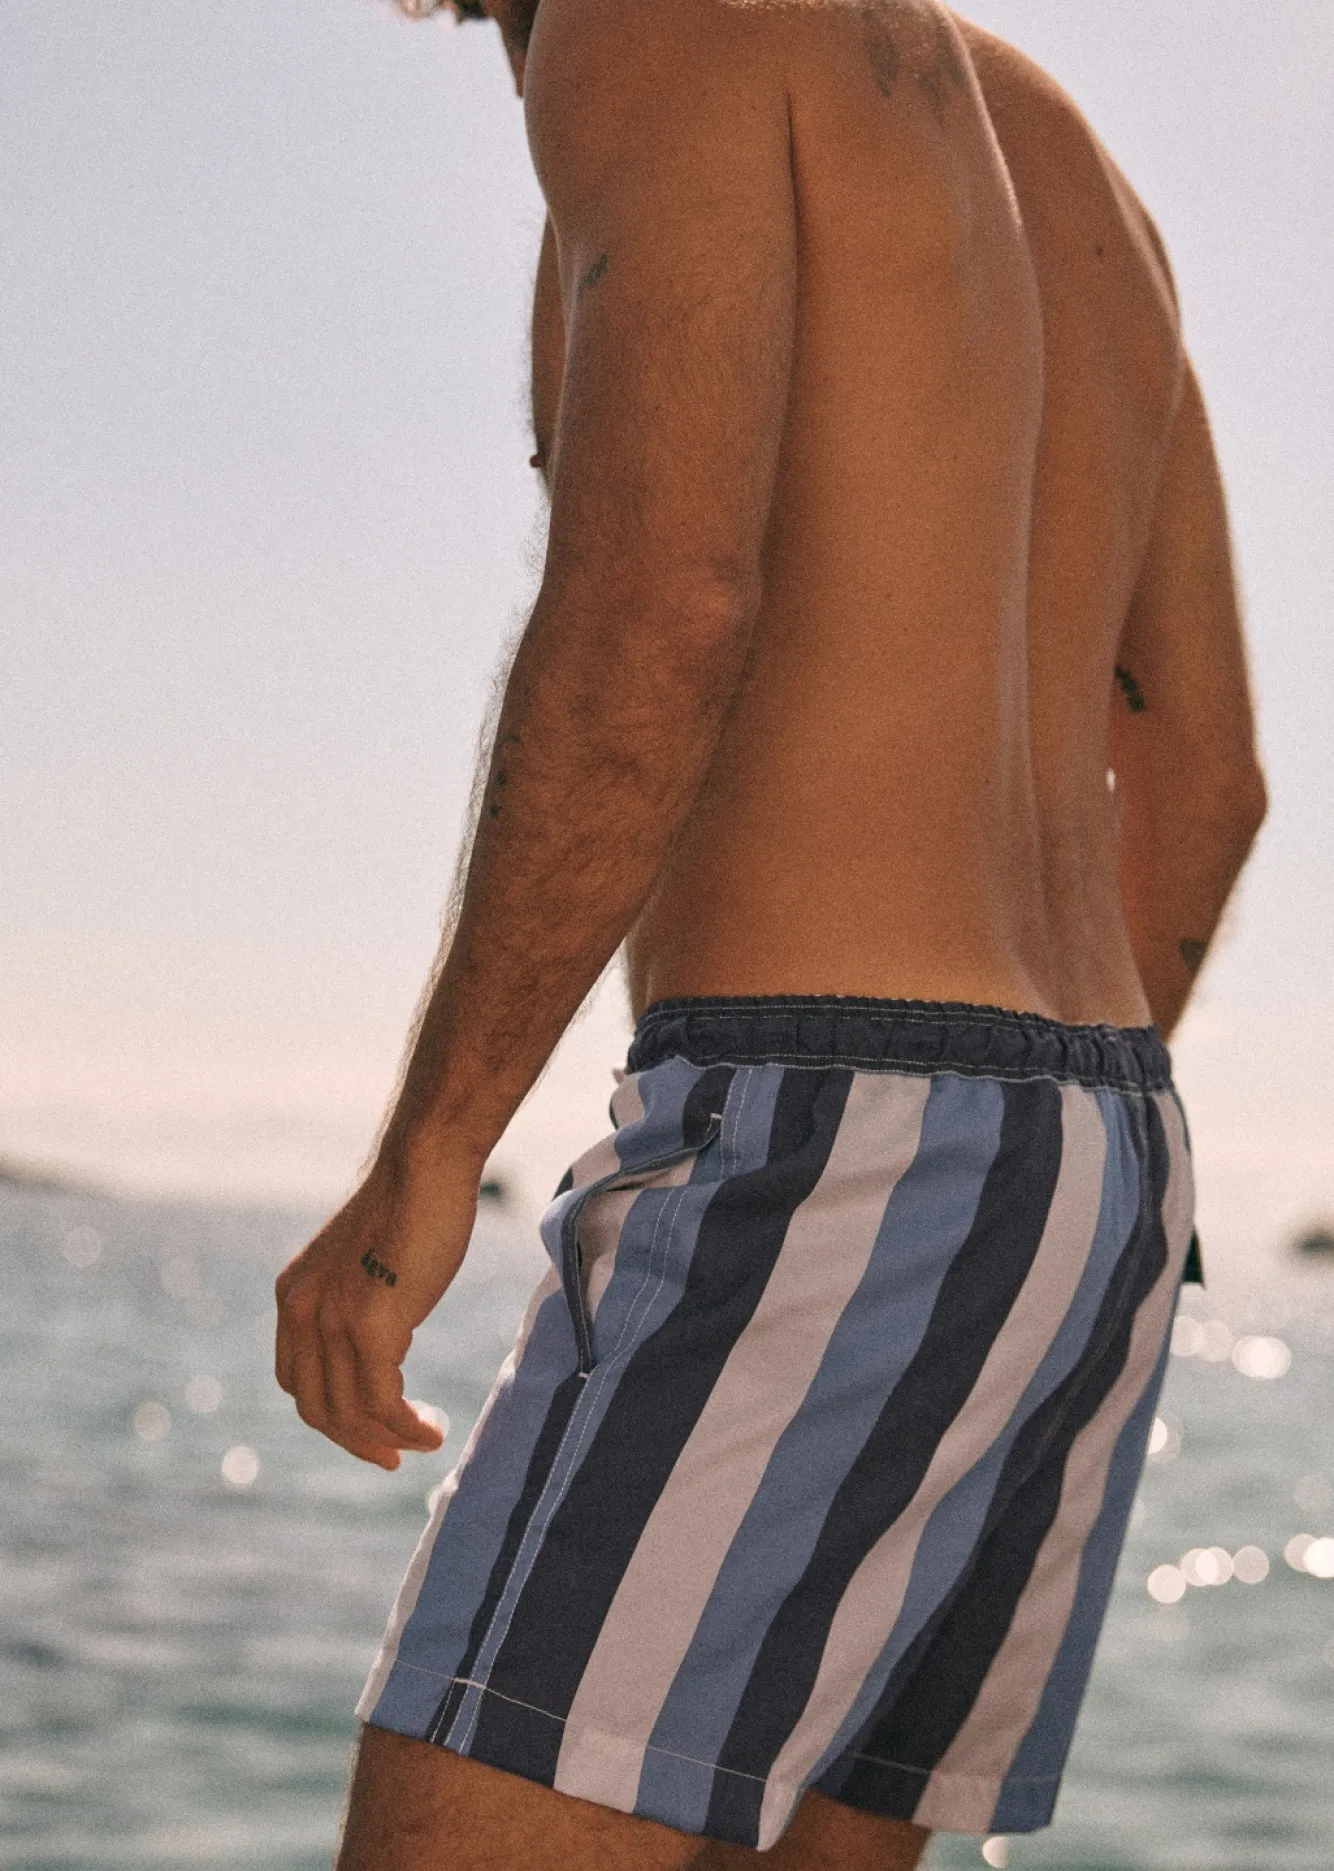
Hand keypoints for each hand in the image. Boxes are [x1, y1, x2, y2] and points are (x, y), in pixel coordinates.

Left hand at [274, 1153, 480, 1467]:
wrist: (423, 1165)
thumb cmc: (409, 1202)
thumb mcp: (364, 1262)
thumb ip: (359, 1301)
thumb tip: (384, 1338)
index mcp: (292, 1297)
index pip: (298, 1380)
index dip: (332, 1415)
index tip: (372, 1429)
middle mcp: (299, 1312)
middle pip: (316, 1407)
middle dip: (356, 1440)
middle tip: (395, 1457)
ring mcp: (331, 1321)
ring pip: (348, 1413)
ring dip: (389, 1439)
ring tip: (426, 1440)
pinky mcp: (369, 1326)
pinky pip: (382, 1402)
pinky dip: (406, 1427)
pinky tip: (432, 1429)